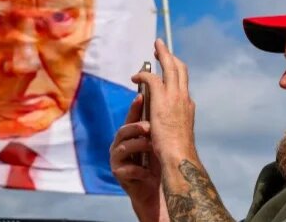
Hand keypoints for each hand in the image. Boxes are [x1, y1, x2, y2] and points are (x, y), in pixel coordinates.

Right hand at [110, 90, 167, 221]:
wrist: (156, 189)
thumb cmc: (157, 163)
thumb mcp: (158, 143)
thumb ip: (157, 127)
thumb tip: (168, 103)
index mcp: (128, 135)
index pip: (130, 118)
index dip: (134, 107)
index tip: (140, 96)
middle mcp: (119, 144)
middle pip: (123, 131)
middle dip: (135, 127)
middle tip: (149, 127)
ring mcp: (116, 159)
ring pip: (123, 148)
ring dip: (139, 146)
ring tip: (152, 147)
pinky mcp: (118, 173)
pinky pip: (126, 168)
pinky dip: (139, 170)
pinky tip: (148, 172)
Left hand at [134, 39, 196, 165]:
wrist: (178, 155)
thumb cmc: (175, 151)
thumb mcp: (175, 133)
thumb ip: (170, 124)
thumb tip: (162, 123)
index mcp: (187, 106)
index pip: (183, 83)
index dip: (176, 72)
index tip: (170, 67)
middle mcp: (184, 97)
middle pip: (180, 68)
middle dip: (170, 56)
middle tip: (161, 47)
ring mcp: (175, 96)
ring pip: (170, 66)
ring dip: (162, 54)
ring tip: (155, 48)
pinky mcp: (162, 97)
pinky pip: (151, 78)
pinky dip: (143, 74)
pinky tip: (135, 76)